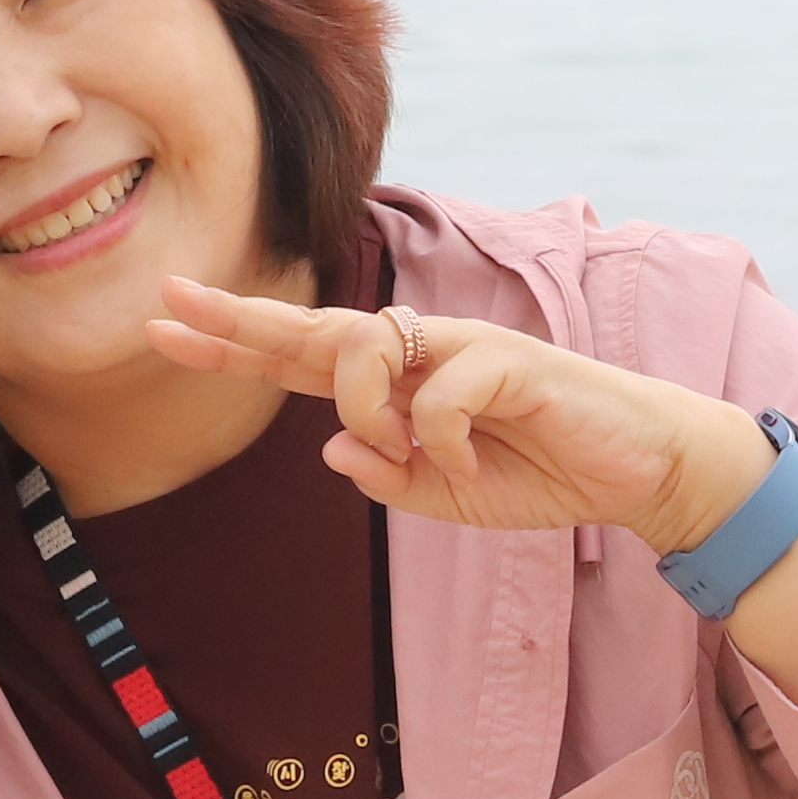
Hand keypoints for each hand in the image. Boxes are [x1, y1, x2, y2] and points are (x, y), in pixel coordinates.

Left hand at [149, 279, 772, 558]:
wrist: (635, 469)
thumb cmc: (542, 471)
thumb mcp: (448, 498)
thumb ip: (389, 477)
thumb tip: (333, 449)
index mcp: (400, 384)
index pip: (301, 358)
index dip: (233, 343)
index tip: (163, 328)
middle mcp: (422, 352)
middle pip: (315, 326)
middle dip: (240, 318)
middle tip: (170, 300)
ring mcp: (464, 347)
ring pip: (369, 351)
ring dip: (365, 408)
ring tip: (405, 457)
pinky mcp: (509, 358)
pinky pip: (441, 395)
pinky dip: (445, 442)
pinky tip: (474, 466)